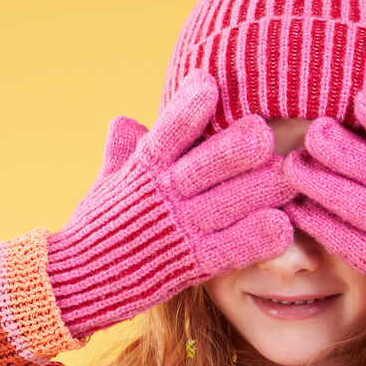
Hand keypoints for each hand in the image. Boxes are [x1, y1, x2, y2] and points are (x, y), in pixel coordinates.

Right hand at [48, 68, 295, 337]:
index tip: (208, 84)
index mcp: (143, 169)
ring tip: (290, 176)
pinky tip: (282, 229)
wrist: (75, 282)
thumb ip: (121, 151)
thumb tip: (125, 120)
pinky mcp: (189, 266)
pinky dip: (254, 241)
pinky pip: (227, 251)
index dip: (185, 110)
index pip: (165, 134)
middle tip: (265, 133)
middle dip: (234, 149)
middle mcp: (162, 197)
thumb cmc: (97, 226)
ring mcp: (177, 232)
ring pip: (224, 205)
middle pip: (203, 167)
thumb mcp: (105, 183)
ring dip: (258, 191)